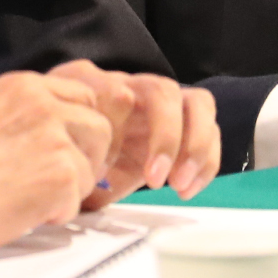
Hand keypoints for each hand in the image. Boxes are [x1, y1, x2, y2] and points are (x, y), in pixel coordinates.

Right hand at [0, 72, 114, 255]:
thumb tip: (1, 94)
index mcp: (22, 87)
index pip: (80, 96)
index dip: (75, 124)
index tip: (64, 145)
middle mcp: (45, 108)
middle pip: (98, 128)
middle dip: (85, 155)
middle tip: (60, 178)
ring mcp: (54, 144)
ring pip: (90, 167)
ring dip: (69, 188)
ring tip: (34, 200)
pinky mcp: (56, 182)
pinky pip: (76, 200)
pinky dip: (56, 213)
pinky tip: (26, 215)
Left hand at [42, 62, 219, 209]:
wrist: (83, 158)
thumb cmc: (75, 154)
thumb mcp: (66, 158)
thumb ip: (74, 159)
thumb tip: (90, 173)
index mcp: (99, 88)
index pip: (112, 87)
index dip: (115, 122)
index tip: (105, 167)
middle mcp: (136, 87)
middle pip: (163, 91)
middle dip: (166, 137)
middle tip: (155, 181)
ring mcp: (167, 103)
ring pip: (198, 103)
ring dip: (196, 146)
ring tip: (179, 186)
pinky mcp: (188, 123)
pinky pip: (212, 132)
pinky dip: (206, 162)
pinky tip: (186, 190)